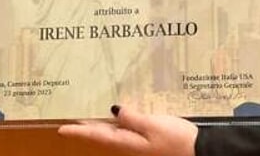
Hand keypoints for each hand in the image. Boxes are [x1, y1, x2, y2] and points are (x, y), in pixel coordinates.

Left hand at [58, 105, 197, 155]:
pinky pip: (127, 128)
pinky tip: (118, 114)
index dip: (79, 132)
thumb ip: (133, 118)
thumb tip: (114, 110)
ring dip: (100, 123)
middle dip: (87, 126)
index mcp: (127, 142)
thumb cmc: (177, 139)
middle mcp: (130, 143)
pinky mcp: (149, 137)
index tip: (61, 128)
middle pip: (103, 134)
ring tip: (88, 112)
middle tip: (71, 116)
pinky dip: (118, 121)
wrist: (199, 150)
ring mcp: (139, 142)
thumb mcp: (155, 125)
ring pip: (114, 131)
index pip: (97, 136)